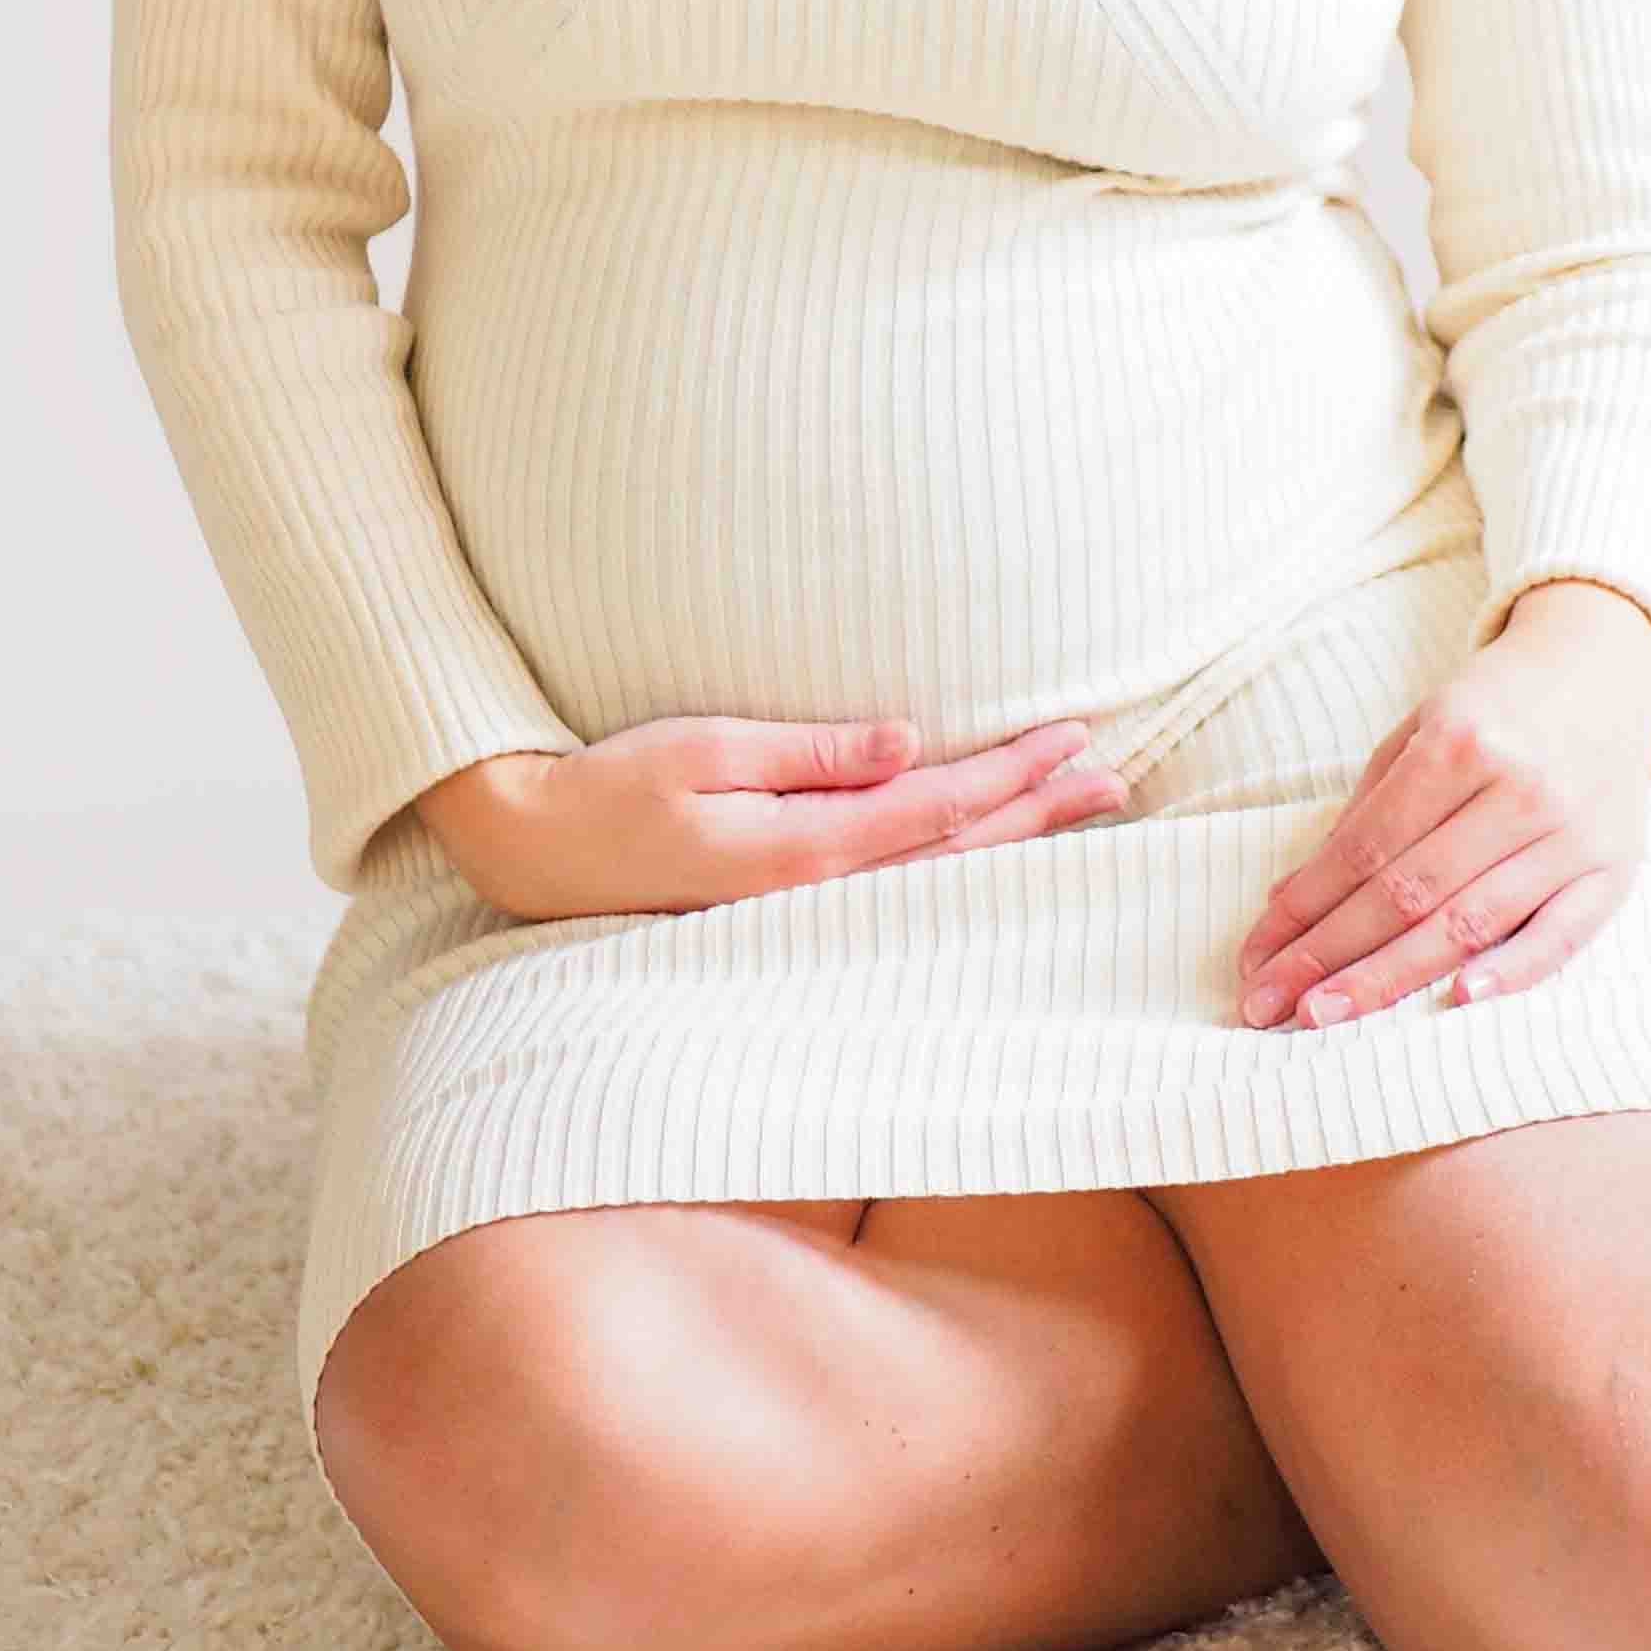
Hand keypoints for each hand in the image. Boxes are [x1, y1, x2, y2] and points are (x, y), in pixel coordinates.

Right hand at [413, 709, 1128, 922]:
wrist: (538, 850)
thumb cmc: (615, 786)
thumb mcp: (708, 748)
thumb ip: (813, 751)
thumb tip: (911, 743)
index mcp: (801, 849)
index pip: (935, 811)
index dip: (1011, 776)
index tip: (1074, 742)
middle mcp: (815, 890)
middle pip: (954, 851)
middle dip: (1037, 812)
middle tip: (1112, 776)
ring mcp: (803, 908)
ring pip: (935, 874)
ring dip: (1011, 838)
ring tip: (1076, 804)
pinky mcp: (788, 904)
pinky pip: (898, 884)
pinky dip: (957, 858)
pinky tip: (989, 844)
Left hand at [1231, 584, 1650, 1031]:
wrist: (1604, 671)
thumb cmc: (1496, 707)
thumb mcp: (1422, 727)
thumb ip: (1365, 810)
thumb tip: (1290, 898)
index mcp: (1461, 741)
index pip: (1365, 848)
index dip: (1304, 909)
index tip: (1255, 956)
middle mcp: (1518, 788)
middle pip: (1408, 893)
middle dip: (1329, 955)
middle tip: (1266, 1005)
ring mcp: (1571, 834)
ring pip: (1469, 923)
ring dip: (1389, 980)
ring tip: (1323, 1018)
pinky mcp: (1614, 872)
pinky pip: (1560, 937)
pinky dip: (1511, 973)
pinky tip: (1456, 1003)